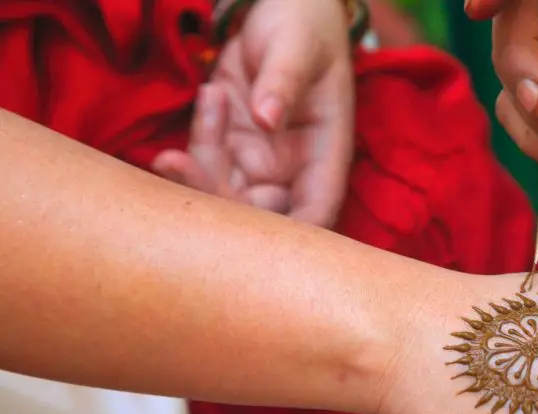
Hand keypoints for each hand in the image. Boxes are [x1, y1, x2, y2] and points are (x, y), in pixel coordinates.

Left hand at [152, 0, 354, 226]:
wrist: (280, 4)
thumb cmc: (304, 24)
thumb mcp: (299, 45)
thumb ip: (284, 80)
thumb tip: (268, 118)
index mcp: (326, 155)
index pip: (315, 214)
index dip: (289, 237)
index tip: (247, 235)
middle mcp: (293, 169)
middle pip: (259, 216)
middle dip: (218, 198)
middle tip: (183, 160)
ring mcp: (258, 160)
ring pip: (223, 194)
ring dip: (198, 166)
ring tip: (211, 96)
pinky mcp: (228, 145)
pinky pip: (203, 162)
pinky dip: (195, 140)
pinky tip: (210, 92)